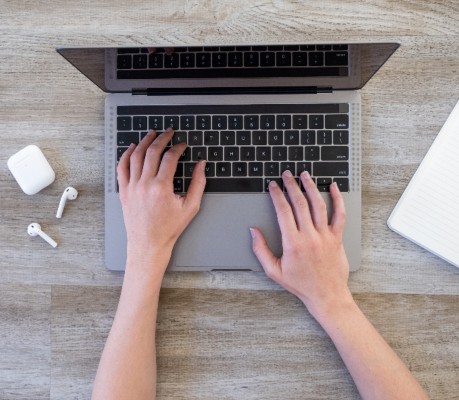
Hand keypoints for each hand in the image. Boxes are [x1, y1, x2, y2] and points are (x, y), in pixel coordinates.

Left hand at [117, 129, 205, 274]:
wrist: (148, 244)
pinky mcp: (124, 191)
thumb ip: (198, 184)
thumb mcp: (190, 207)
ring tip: (152, 133)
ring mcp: (132, 187)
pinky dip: (126, 154)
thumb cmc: (169, 228)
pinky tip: (133, 147)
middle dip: (162, 138)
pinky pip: (122, 167)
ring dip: (145, 142)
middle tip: (169, 132)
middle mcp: (144, 184)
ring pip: (136, 156)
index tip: (183, 145)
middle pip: (152, 152)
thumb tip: (201, 165)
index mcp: (161, 188)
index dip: (178, 148)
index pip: (170, 158)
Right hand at [250, 170, 351, 317]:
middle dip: (291, 185)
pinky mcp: (337, 238)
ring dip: (311, 187)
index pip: (283, 211)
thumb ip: (261, 250)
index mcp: (293, 243)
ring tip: (305, 175)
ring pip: (318, 205)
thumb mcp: (274, 271)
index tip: (273, 185)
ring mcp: (325, 236)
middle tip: (287, 174)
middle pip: (300, 203)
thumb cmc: (300, 284)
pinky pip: (339, 214)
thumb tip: (253, 231)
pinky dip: (338, 199)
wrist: (326, 295)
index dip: (277, 195)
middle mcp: (310, 236)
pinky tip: (333, 188)